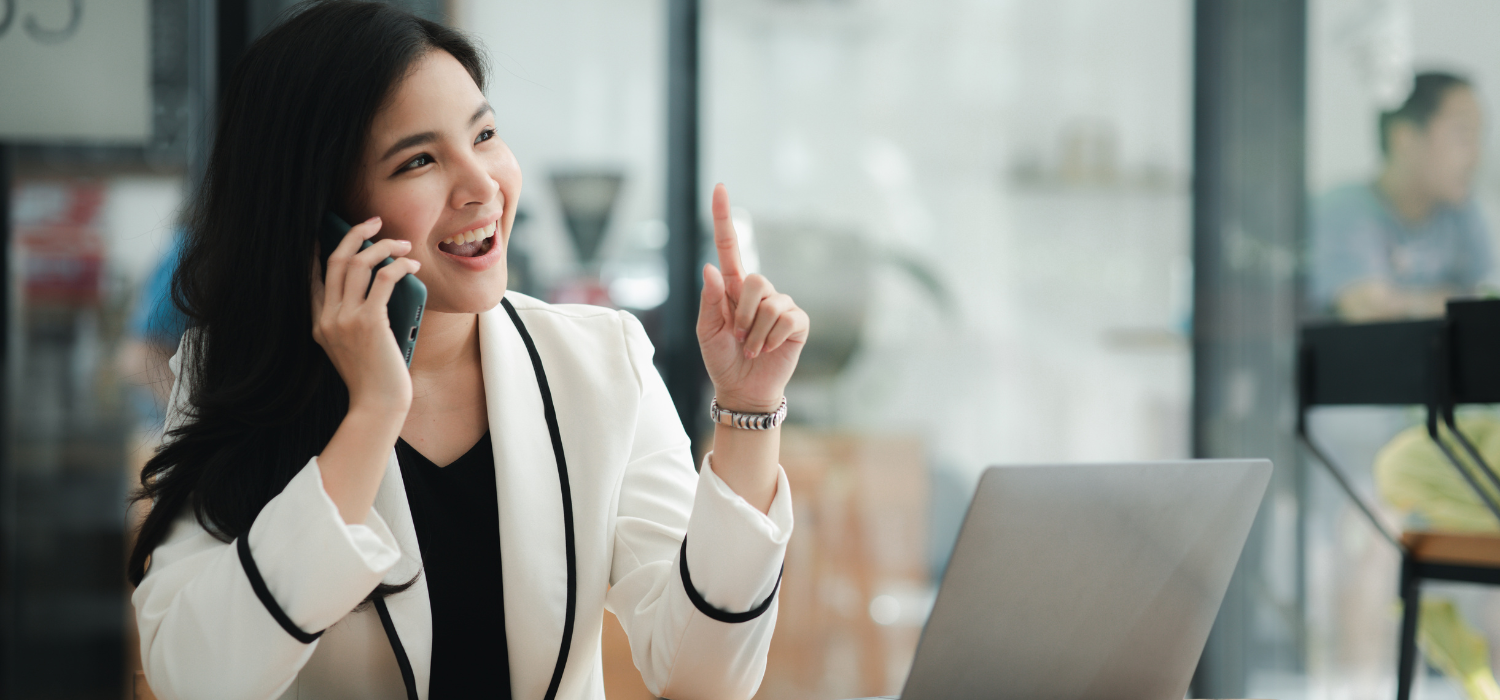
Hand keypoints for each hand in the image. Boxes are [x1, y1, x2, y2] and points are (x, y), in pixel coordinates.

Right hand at [310, 216, 421, 416]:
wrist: (378, 406)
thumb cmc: (375, 379)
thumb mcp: (356, 346)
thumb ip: (358, 318)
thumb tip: (382, 283)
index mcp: (319, 324)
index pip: (312, 278)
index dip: (321, 251)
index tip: (329, 233)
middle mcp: (327, 318)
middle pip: (335, 261)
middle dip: (354, 234)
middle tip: (373, 221)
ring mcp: (345, 319)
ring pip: (358, 264)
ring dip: (383, 246)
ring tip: (402, 243)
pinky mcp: (369, 322)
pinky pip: (384, 279)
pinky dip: (400, 265)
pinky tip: (413, 265)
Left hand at [697, 184, 809, 412]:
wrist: (743, 389)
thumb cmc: (722, 359)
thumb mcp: (707, 331)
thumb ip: (709, 301)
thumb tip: (709, 267)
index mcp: (732, 288)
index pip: (730, 246)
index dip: (724, 217)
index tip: (719, 187)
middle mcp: (759, 291)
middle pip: (754, 279)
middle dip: (742, 313)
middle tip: (739, 336)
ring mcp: (781, 305)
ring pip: (769, 303)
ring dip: (755, 332)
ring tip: (752, 347)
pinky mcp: (797, 322)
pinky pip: (785, 319)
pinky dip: (770, 339)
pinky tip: (767, 350)